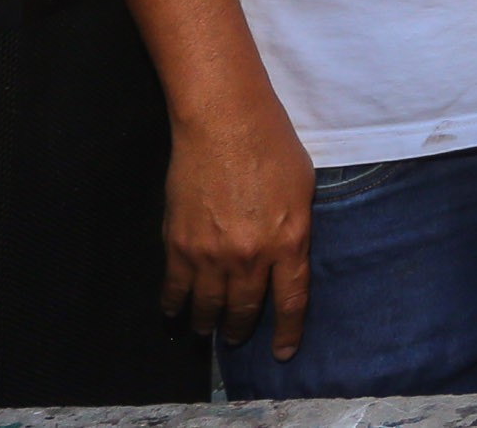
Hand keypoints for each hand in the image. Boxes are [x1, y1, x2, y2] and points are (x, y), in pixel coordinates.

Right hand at [161, 100, 314, 359]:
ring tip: (207, 331)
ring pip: (207, 307)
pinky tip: (174, 315)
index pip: (291, 302)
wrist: (224, 123)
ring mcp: (211, 254)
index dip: (288, 332)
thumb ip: (295, 229)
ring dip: (207, 324)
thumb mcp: (302, 191)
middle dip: (242, 329)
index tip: (284, 353)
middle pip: (246, 310)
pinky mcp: (178, 244)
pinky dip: (173, 307)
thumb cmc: (272, 146)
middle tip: (239, 337)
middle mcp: (250, 257)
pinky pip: (174, 289)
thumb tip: (286, 254)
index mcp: (289, 243)